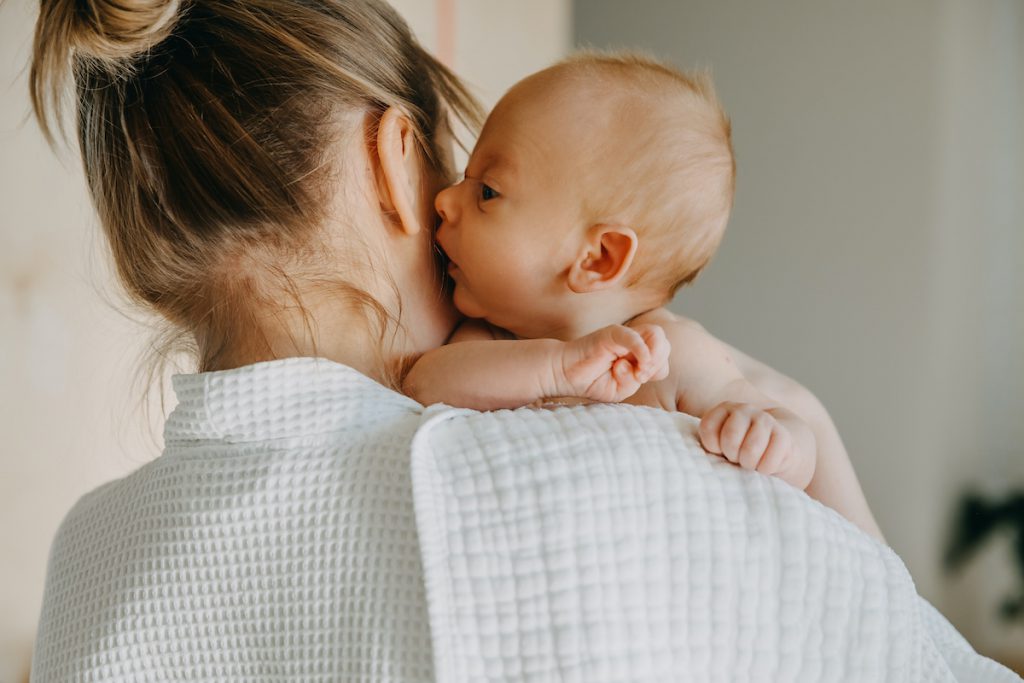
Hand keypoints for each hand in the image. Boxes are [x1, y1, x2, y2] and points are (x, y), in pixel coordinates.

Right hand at [557, 324, 669, 402]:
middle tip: (640, 377)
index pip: (663, 356)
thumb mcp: (620, 390)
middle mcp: (634, 341)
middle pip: (665, 344)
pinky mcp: (611, 333)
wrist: (564, 375)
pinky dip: (640, 350)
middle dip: (658, 364)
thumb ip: (635, 380)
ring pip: (656, 334)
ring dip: (652, 356)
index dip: (658, 369)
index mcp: (638, 353)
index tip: (640, 380)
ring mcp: (624, 335)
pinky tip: (628, 365)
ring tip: (638, 372)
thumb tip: (642, 367)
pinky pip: (633, 336)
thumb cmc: (591, 382)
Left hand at [698, 402, 814, 486]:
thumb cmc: (739, 454)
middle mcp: (744, 410)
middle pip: (730, 438)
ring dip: (749, 464)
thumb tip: (678, 449)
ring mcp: (765, 420)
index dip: (713, 447)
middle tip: (736, 458)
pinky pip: (770, 460)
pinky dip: (766, 469)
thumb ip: (703, 446)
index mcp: (723, 410)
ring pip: (750, 450)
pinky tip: (766, 465)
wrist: (777, 454)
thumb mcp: (718, 447)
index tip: (719, 451)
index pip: (709, 429)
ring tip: (750, 463)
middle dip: (732, 455)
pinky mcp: (784, 435)